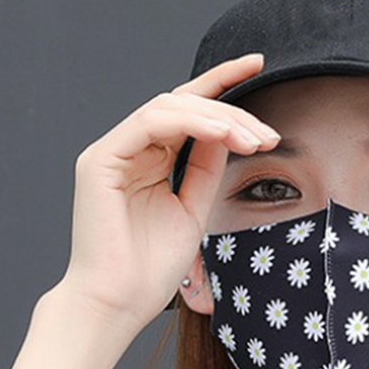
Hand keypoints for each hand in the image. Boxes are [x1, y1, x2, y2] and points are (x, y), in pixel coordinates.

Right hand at [52, 53, 280, 333]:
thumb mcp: (193, 210)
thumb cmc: (150, 269)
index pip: (186, 111)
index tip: (259, 64)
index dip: (221, 83)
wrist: (119, 304)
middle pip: (183, 105)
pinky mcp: (100, 159)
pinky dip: (191, 123)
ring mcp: (112, 152)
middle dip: (232, 112)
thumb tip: (230, 133)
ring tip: (253, 139)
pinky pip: (150, 122)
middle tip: (268, 137)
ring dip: (218, 117)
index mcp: (148, 160)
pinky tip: (224, 135)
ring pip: (169, 106)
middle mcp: (128, 150)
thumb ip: (206, 170)